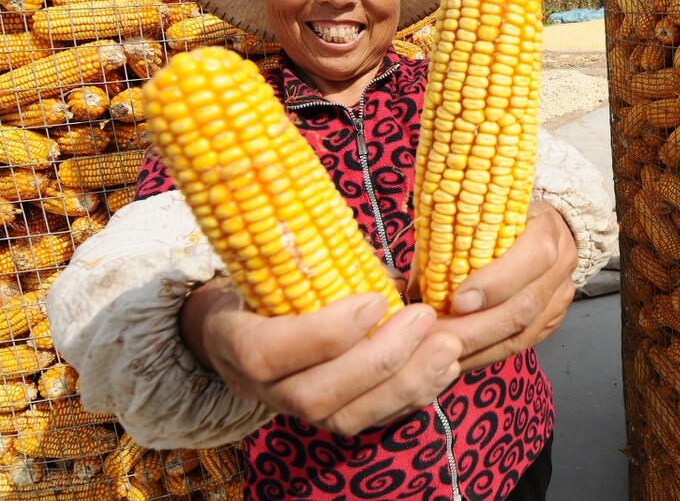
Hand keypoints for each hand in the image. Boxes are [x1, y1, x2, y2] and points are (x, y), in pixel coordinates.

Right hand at [181, 278, 463, 435]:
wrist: (249, 324)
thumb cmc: (270, 280)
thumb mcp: (275, 262)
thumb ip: (317, 258)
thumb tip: (376, 260)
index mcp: (233, 340)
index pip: (266, 353)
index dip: (323, 334)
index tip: (376, 299)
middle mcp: (260, 388)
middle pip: (315, 396)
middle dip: (378, 359)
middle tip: (423, 318)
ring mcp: (297, 411)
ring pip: (348, 418)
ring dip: (405, 383)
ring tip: (447, 347)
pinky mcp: (332, 418)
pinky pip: (374, 421)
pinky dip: (414, 395)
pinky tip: (444, 367)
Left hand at [430, 200, 576, 372]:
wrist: (544, 225)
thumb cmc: (500, 215)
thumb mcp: (478, 212)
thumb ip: (448, 239)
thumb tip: (411, 285)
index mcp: (546, 227)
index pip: (532, 256)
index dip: (496, 282)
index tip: (457, 300)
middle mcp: (562, 263)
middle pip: (525, 305)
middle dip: (477, 328)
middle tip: (437, 338)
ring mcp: (560, 296)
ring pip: (524, 333)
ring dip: (478, 349)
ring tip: (440, 355)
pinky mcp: (553, 320)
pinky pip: (521, 345)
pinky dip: (486, 355)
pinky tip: (458, 359)